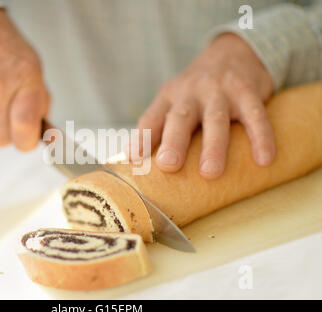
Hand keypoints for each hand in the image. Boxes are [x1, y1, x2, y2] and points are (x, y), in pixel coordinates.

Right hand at [0, 9, 49, 150]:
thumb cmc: (7, 53)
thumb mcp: (34, 73)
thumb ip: (42, 107)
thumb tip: (49, 137)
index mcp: (23, 79)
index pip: (24, 130)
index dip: (28, 141)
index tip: (29, 137)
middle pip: (3, 140)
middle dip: (9, 131)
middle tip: (9, 110)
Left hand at [134, 33, 275, 178]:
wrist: (232, 52)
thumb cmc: (197, 91)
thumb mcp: (174, 101)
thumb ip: (158, 127)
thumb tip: (133, 161)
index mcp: (169, 98)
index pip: (151, 118)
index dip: (141, 138)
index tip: (134, 158)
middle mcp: (191, 93)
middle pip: (180, 118)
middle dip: (174, 142)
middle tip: (169, 165)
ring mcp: (220, 91)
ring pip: (216, 119)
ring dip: (213, 146)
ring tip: (210, 173)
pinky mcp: (248, 92)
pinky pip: (256, 116)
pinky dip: (260, 137)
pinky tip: (264, 159)